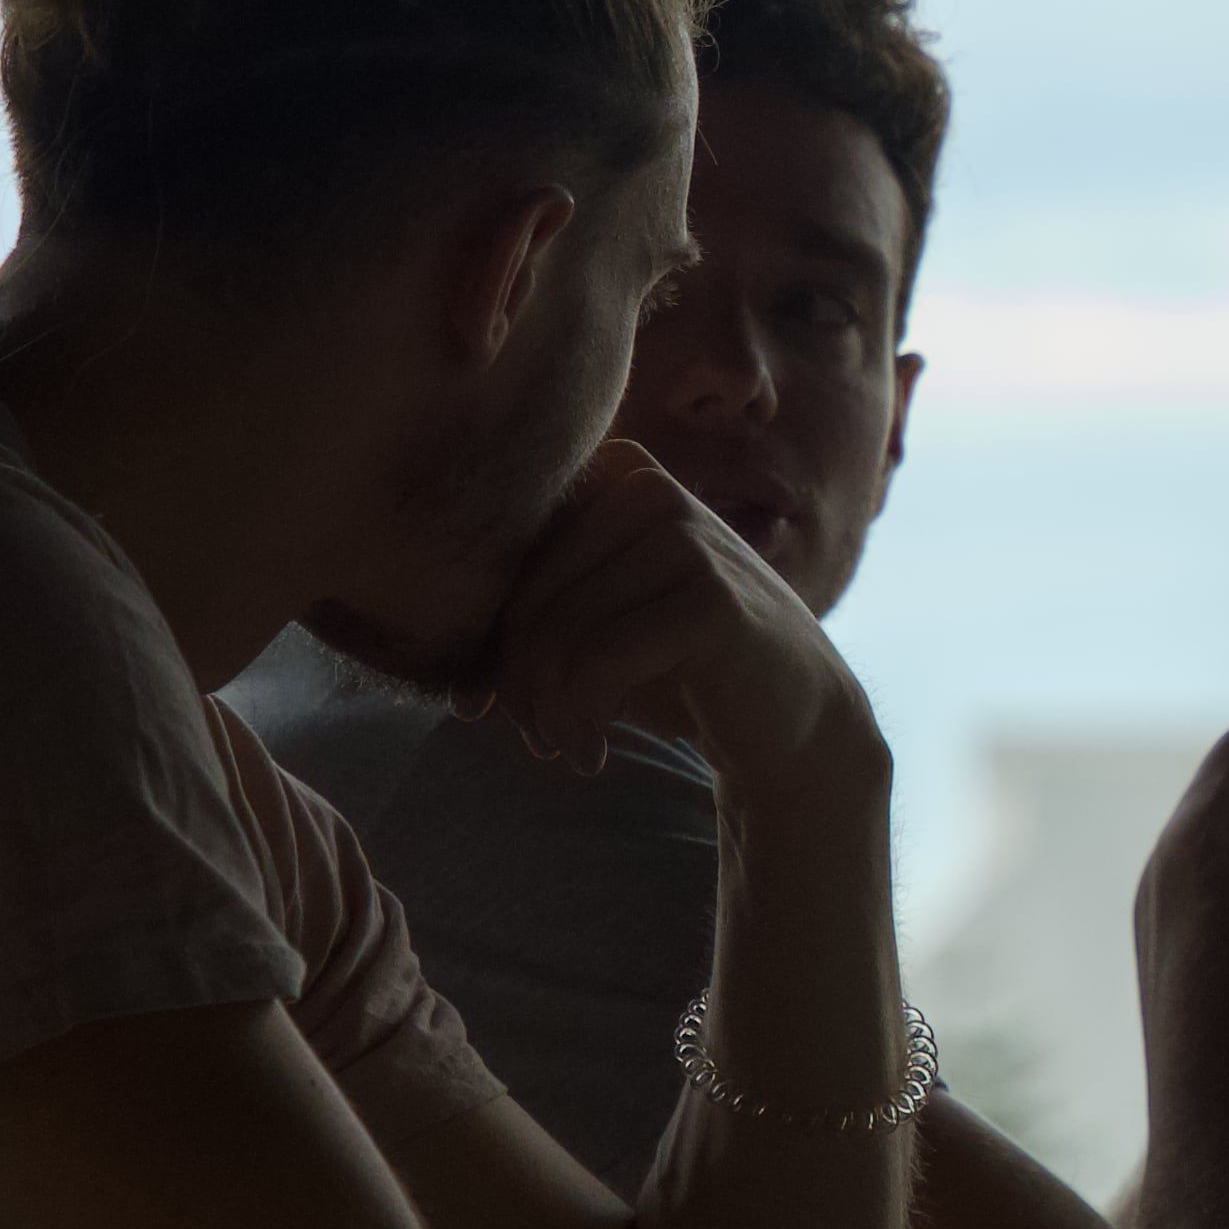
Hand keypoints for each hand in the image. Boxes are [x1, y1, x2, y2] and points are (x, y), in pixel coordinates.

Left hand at [480, 441, 869, 797]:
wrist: (794, 718)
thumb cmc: (677, 673)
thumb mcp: (594, 629)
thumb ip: (525, 619)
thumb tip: (434, 661)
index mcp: (613, 474)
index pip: (504, 556)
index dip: (483, 638)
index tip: (490, 707)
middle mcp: (647, 486)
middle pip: (525, 595)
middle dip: (515, 684)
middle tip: (537, 740)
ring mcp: (686, 535)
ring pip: (556, 632)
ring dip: (545, 712)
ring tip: (566, 749)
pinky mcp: (711, 597)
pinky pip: (597, 662)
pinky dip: (579, 721)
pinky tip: (593, 754)